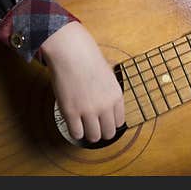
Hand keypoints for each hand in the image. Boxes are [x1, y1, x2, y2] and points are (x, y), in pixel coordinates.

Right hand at [39, 21, 124, 141]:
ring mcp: (88, 111)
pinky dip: (75, 131)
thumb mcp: (108, 76)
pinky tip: (73, 122)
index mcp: (116, 96)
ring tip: (83, 125)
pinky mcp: (71, 112)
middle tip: (93, 126)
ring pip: (93, 137)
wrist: (71, 52)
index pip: (119, 122)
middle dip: (101, 131)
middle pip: (108, 133)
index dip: (110, 123)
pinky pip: (76, 133)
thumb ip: (109, 93)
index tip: (104, 121)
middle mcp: (105, 106)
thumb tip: (108, 108)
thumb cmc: (88, 59)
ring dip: (88, 133)